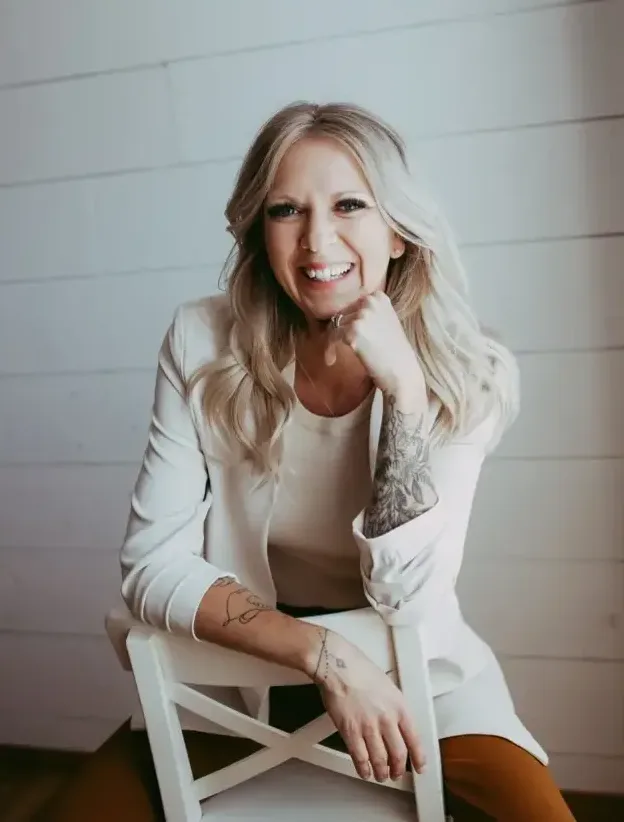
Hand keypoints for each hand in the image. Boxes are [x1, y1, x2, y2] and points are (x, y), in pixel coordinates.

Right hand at [309, 629, 425, 781]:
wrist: (338, 665)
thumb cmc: (359, 669)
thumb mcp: (388, 686)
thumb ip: (394, 706)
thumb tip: (397, 721)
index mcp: (399, 706)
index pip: (415, 739)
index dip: (418, 757)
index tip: (419, 766)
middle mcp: (387, 719)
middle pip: (398, 754)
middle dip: (398, 769)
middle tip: (397, 773)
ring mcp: (369, 727)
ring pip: (380, 760)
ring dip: (381, 772)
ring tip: (381, 775)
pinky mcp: (351, 732)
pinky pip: (360, 758)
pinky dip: (363, 768)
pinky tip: (365, 771)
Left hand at [325, 291, 425, 408]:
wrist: (401, 371)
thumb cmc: (394, 352)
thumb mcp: (385, 322)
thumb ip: (369, 314)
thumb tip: (344, 315)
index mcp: (379, 297)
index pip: (352, 305)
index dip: (346, 321)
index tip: (346, 335)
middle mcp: (370, 301)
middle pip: (342, 314)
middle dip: (338, 331)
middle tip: (337, 347)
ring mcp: (362, 315)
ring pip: (335, 325)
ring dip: (332, 341)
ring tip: (334, 357)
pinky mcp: (353, 330)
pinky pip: (332, 336)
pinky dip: (329, 349)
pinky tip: (331, 360)